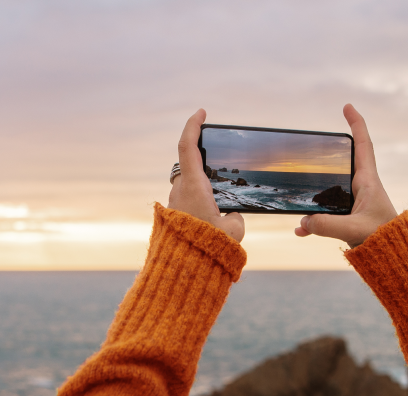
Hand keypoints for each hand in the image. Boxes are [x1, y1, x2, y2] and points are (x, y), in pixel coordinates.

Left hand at [169, 109, 244, 242]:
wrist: (185, 270)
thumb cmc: (209, 247)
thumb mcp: (233, 230)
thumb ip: (234, 218)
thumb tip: (231, 216)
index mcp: (193, 186)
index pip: (188, 147)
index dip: (193, 125)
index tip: (201, 113)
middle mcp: (179, 192)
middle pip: (189, 169)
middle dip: (204, 169)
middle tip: (222, 176)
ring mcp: (174, 205)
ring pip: (188, 188)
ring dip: (203, 193)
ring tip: (220, 208)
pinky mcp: (172, 218)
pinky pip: (186, 205)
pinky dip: (198, 207)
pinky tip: (212, 223)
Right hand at [294, 104, 397, 246]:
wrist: (394, 258)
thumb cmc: (384, 240)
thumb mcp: (354, 230)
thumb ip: (326, 225)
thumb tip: (303, 221)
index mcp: (368, 182)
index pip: (363, 145)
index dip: (357, 124)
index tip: (347, 107)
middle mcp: (362, 189)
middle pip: (344, 163)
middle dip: (330, 153)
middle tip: (317, 143)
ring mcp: (355, 204)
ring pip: (330, 191)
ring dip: (314, 195)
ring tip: (298, 198)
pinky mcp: (349, 220)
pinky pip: (325, 216)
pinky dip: (312, 223)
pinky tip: (300, 231)